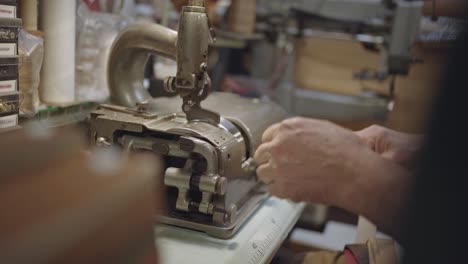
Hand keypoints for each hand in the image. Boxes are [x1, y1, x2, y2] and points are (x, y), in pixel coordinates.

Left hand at [254, 118, 413, 239]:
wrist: (355, 173)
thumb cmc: (347, 151)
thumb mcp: (323, 128)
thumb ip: (301, 132)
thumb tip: (295, 138)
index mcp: (289, 128)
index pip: (267, 136)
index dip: (273, 145)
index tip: (276, 152)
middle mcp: (279, 145)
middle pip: (260, 154)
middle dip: (269, 160)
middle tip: (281, 167)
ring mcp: (278, 166)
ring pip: (262, 173)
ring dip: (273, 176)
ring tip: (289, 179)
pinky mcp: (282, 186)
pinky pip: (272, 190)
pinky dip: (281, 191)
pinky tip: (294, 188)